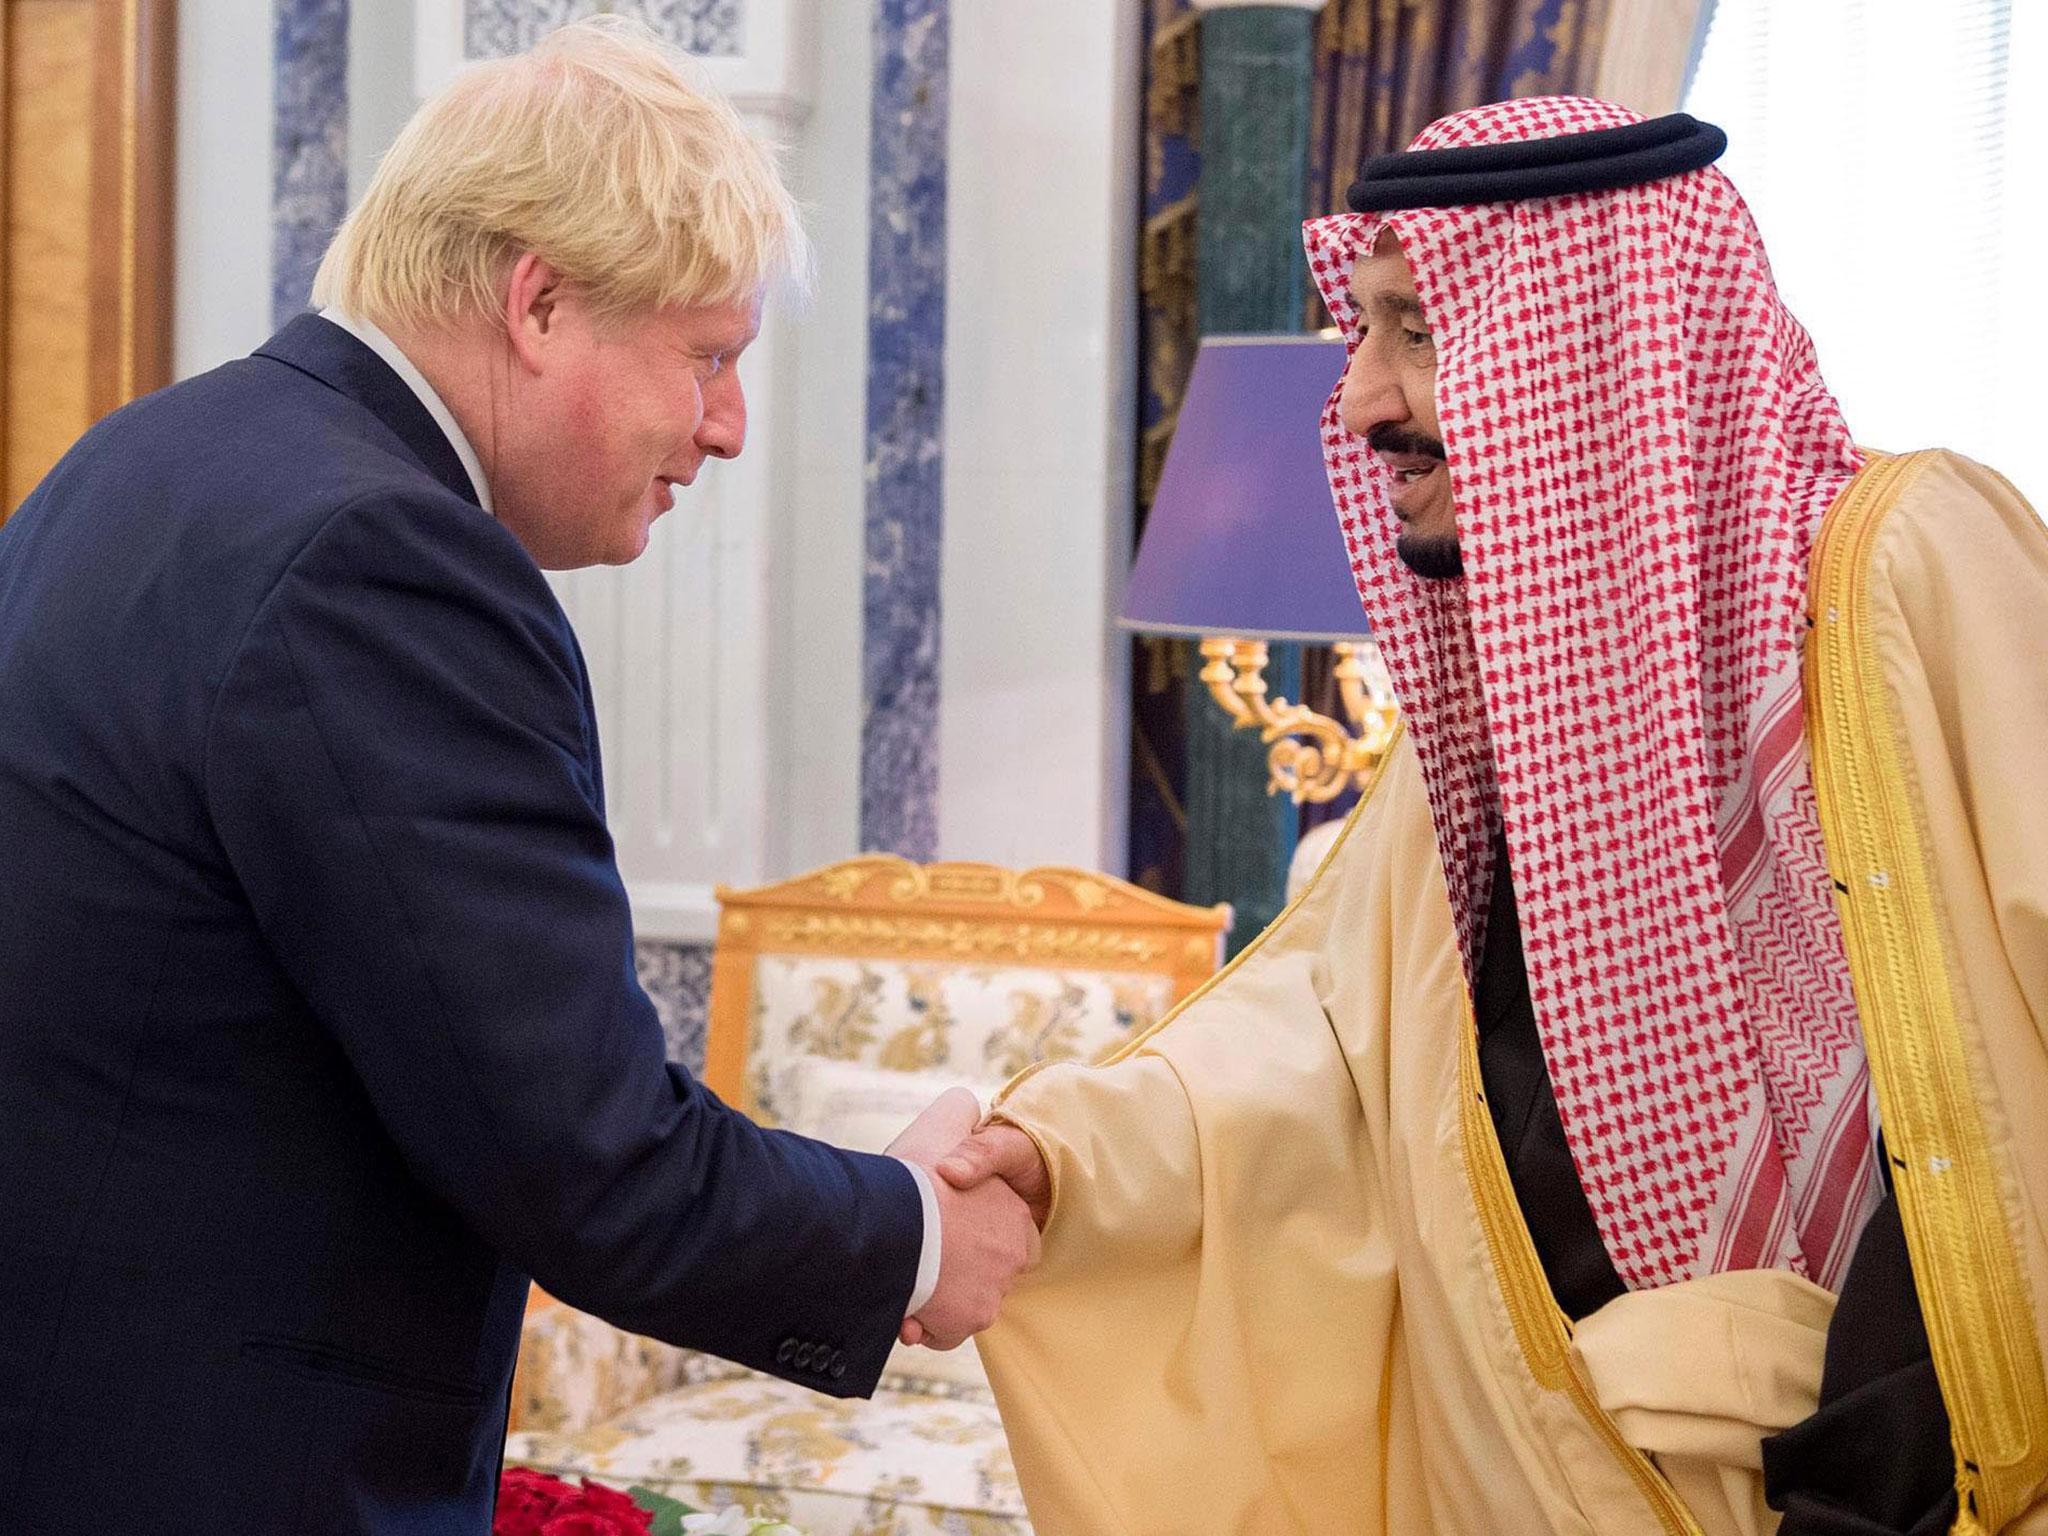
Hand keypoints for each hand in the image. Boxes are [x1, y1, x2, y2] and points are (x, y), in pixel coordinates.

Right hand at [886, 1091, 1040, 1350]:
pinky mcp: (963, 1322)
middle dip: (952, 1274)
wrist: (898, 1222)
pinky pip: (942, 1332)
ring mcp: (989, 1295)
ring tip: (905, 1288)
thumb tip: (966, 1116)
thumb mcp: (946, 1128)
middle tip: (918, 1262)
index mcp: (1014, 1221)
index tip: (942, 1230)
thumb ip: (964, 1124)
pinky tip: (904, 1314)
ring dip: (935, 1302)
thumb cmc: (920, 1174)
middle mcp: (1009, 1260)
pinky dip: (923, 1326)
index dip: (972, 1234)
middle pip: (981, 1274)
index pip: (1010, 1239)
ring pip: (961, 1306)